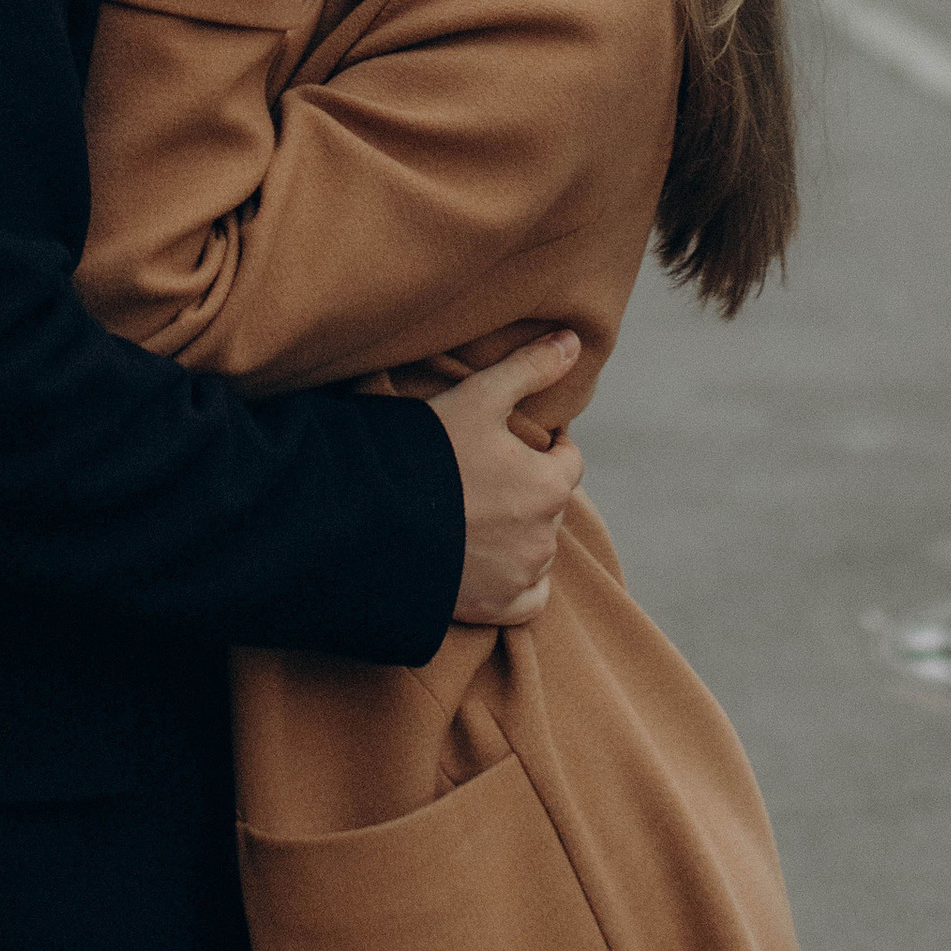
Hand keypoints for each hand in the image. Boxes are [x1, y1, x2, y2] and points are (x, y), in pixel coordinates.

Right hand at [431, 335, 585, 625]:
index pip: (568, 459)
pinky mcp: (496, 610)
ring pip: (538, 550)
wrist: (376, 525)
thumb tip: (573, 341)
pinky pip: (529, 600)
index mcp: (550, 484)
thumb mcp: (480, 396)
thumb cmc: (429, 455)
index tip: (514, 439)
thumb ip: (530, 367)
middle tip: (487, 473)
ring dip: (521, 533)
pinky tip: (491, 563)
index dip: (545, 446)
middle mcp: (545, 536)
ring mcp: (521, 577)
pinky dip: (518, 583)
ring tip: (479, 513)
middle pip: (550, 504)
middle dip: (529, 488)